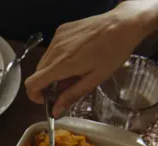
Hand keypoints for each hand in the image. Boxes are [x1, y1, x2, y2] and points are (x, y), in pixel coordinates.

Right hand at [24, 3, 151, 115]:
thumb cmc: (114, 52)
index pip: (32, 83)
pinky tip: (76, 55)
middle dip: (47, 84)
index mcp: (63, 64)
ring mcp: (57, 38)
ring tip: (73, 70)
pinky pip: (51, 50)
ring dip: (52, 71)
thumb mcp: (96, 78)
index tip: (46, 100)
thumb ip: (72, 95)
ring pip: (44, 62)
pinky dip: (57, 58)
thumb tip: (55, 112)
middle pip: (38, 73)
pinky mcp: (61, 30)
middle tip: (66, 87)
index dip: (34, 96)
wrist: (124, 23)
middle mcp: (55, 50)